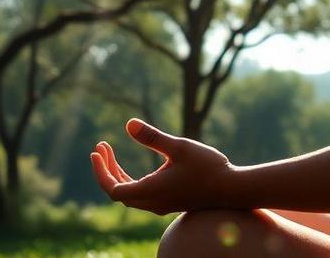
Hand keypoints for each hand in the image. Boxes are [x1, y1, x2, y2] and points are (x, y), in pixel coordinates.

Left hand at [90, 118, 235, 215]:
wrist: (234, 189)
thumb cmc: (208, 167)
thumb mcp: (180, 147)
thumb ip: (153, 137)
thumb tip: (128, 124)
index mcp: (151, 191)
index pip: (113, 188)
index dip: (100, 171)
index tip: (96, 151)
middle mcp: (153, 203)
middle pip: (118, 191)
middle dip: (106, 169)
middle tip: (102, 147)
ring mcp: (161, 205)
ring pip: (129, 195)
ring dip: (117, 175)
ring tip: (111, 154)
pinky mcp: (169, 203)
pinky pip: (141, 196)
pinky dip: (131, 181)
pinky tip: (136, 168)